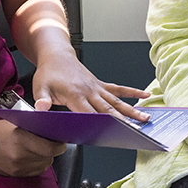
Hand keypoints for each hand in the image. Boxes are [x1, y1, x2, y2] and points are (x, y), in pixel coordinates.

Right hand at [0, 118, 67, 176]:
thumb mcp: (17, 122)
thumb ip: (36, 127)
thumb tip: (55, 131)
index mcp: (21, 140)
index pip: (50, 149)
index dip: (59, 146)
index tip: (62, 143)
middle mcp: (19, 156)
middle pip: (48, 158)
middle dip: (53, 152)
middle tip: (53, 144)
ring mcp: (16, 167)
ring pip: (43, 166)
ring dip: (45, 159)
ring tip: (41, 150)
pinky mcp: (14, 174)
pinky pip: (34, 172)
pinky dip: (37, 165)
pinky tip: (32, 156)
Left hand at [30, 50, 150, 119]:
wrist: (56, 55)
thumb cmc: (48, 73)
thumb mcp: (40, 87)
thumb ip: (42, 100)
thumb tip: (40, 110)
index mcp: (75, 95)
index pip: (90, 113)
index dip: (101, 123)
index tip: (114, 131)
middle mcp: (89, 92)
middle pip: (109, 109)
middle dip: (124, 120)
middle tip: (137, 129)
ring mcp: (97, 88)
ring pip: (117, 101)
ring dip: (132, 110)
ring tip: (146, 118)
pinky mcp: (100, 84)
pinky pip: (118, 89)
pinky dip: (132, 92)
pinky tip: (145, 95)